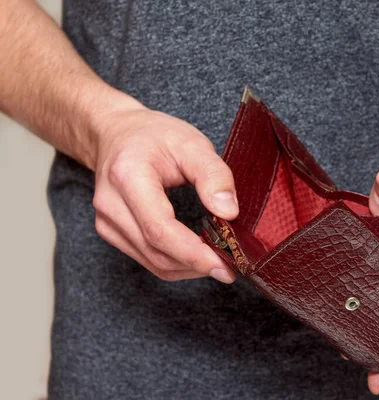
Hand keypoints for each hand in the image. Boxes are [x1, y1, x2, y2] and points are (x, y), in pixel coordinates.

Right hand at [92, 104, 237, 282]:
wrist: (116, 133)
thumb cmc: (155, 135)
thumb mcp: (192, 143)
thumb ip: (214, 175)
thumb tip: (229, 212)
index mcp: (128, 177)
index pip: (160, 229)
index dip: (193, 253)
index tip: (225, 264)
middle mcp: (111, 204)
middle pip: (156, 252)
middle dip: (197, 264)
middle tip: (232, 265)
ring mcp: (106, 222)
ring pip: (153, 263)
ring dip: (189, 268)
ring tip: (219, 259)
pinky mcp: (111, 232)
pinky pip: (147, 260)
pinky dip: (176, 263)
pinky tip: (197, 254)